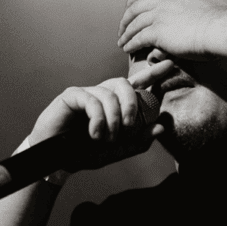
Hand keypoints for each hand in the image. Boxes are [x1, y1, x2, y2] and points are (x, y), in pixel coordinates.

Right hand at [27, 59, 171, 172]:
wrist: (55, 161)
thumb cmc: (84, 152)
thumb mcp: (115, 151)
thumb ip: (138, 141)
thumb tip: (161, 126)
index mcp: (114, 104)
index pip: (136, 85)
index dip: (153, 74)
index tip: (171, 64)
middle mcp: (102, 94)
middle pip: (125, 83)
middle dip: (132, 104)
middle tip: (128, 126)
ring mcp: (87, 92)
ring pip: (110, 94)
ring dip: (113, 119)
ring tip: (106, 138)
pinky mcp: (72, 95)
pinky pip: (92, 100)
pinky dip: (98, 119)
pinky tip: (94, 134)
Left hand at [118, 0, 226, 59]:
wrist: (221, 29)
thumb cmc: (223, 13)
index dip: (135, 1)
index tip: (131, 8)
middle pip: (135, 7)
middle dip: (126, 18)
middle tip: (122, 27)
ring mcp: (158, 15)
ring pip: (134, 23)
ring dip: (126, 33)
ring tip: (122, 42)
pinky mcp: (157, 32)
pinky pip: (138, 38)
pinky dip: (131, 44)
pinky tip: (128, 49)